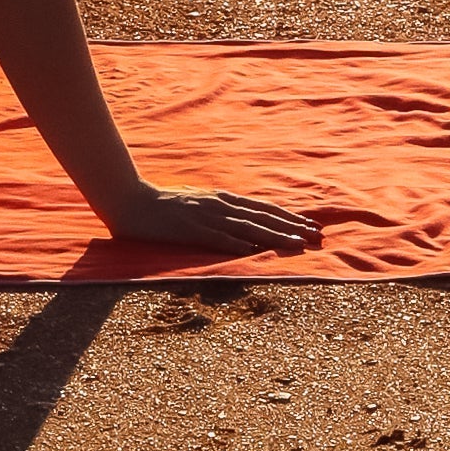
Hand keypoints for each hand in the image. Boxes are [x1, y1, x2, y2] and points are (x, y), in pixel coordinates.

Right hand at [101, 181, 322, 255]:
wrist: (131, 200)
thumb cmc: (162, 205)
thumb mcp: (196, 203)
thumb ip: (217, 211)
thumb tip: (240, 223)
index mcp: (221, 199)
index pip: (262, 208)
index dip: (288, 217)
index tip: (310, 225)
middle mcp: (219, 205)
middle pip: (262, 216)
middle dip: (291, 226)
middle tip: (317, 236)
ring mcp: (206, 216)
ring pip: (248, 227)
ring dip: (276, 236)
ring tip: (298, 244)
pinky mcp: (192, 230)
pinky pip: (220, 238)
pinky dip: (240, 244)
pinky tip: (257, 251)